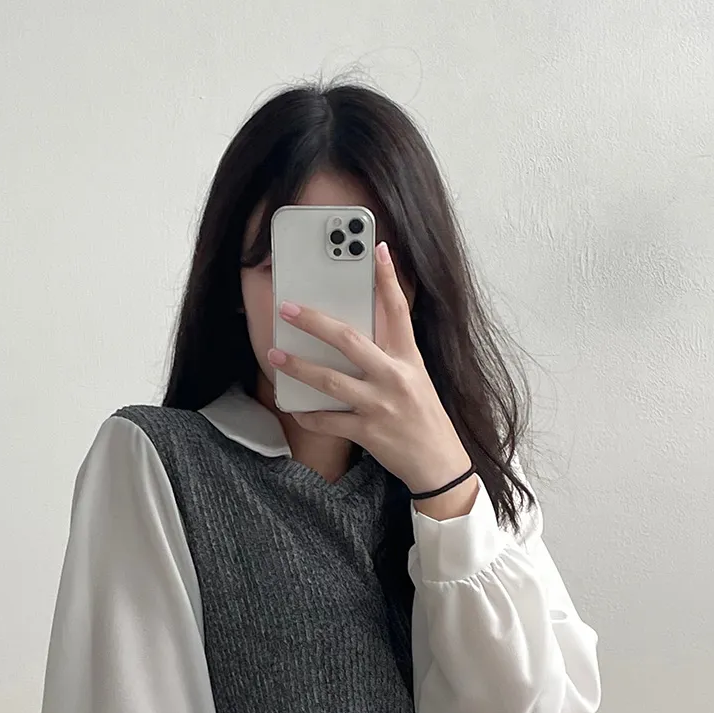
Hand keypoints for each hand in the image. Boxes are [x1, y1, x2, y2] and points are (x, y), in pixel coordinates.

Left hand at [266, 241, 473, 496]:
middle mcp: (395, 377)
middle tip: (289, 309)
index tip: (378, 249)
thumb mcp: (417, 378)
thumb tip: (361, 332)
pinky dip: (309, 414)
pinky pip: (329, 420)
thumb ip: (392, 354)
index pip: (399, 311)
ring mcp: (380, 404)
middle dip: (315, 322)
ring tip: (275, 356)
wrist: (439, 463)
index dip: (388, 278)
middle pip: (350, 340)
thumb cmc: (424, 418)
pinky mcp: (369, 431)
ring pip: (331, 380)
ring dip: (299, 367)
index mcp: (409, 359)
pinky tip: (293, 406)